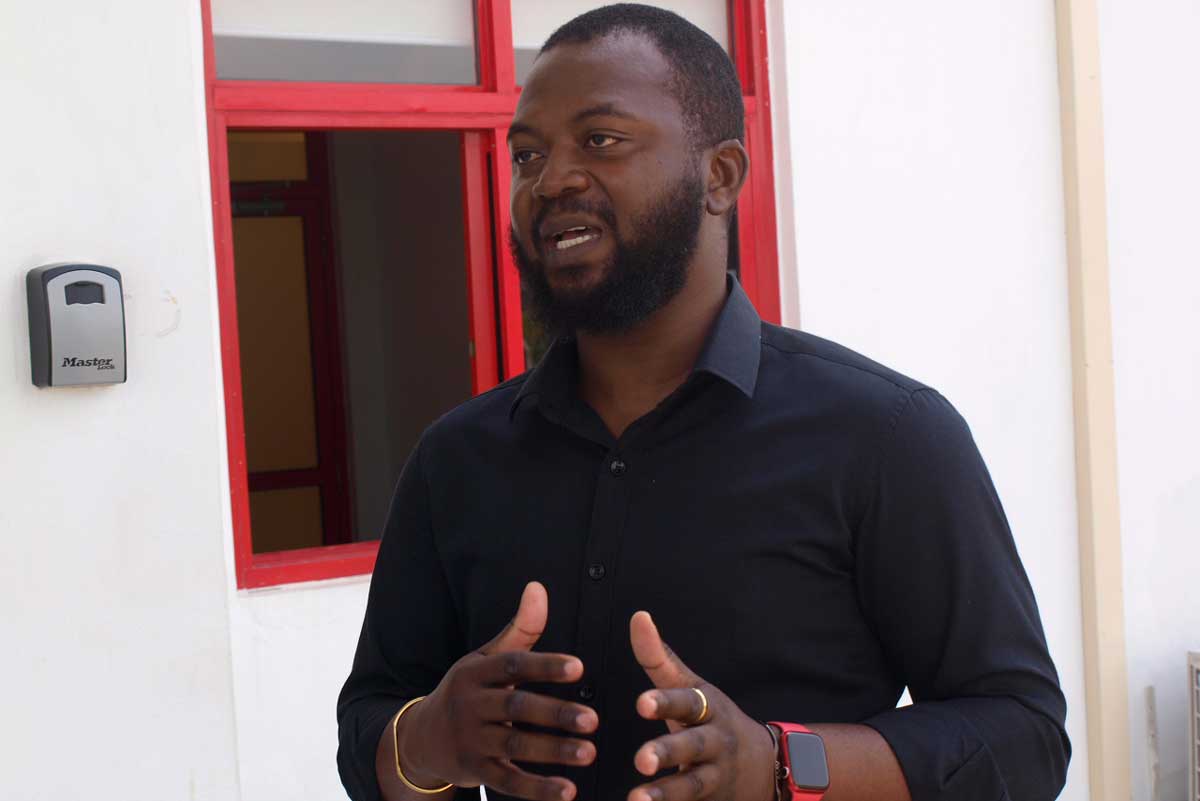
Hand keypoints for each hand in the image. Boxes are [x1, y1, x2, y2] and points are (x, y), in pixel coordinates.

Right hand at [399, 582, 597, 800]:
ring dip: (553, 751)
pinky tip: (568, 791)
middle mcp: (470, 705)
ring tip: (589, 752)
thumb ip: (519, 630)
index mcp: (475, 672)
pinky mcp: (474, 771)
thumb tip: (538, 588)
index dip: (545, 665)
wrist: (421, 738)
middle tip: (593, 719)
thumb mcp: (485, 658)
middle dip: (555, 714)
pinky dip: (537, 789)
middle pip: (516, 707)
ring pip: (514, 745)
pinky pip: (507, 781)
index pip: (513, 666)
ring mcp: (470, 740)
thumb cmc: (467, 691)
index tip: (579, 667)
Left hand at [628, 611, 775, 800]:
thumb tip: (637, 617)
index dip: (665, 703)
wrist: (766, 767)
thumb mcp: (693, 688)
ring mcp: (717, 777)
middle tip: (641, 759)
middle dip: (668, 752)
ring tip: (636, 800)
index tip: (641, 703)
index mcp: (708, 709)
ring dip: (666, 794)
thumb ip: (660, 659)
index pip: (687, 703)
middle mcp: (716, 743)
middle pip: (693, 746)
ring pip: (693, 785)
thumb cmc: (714, 720)